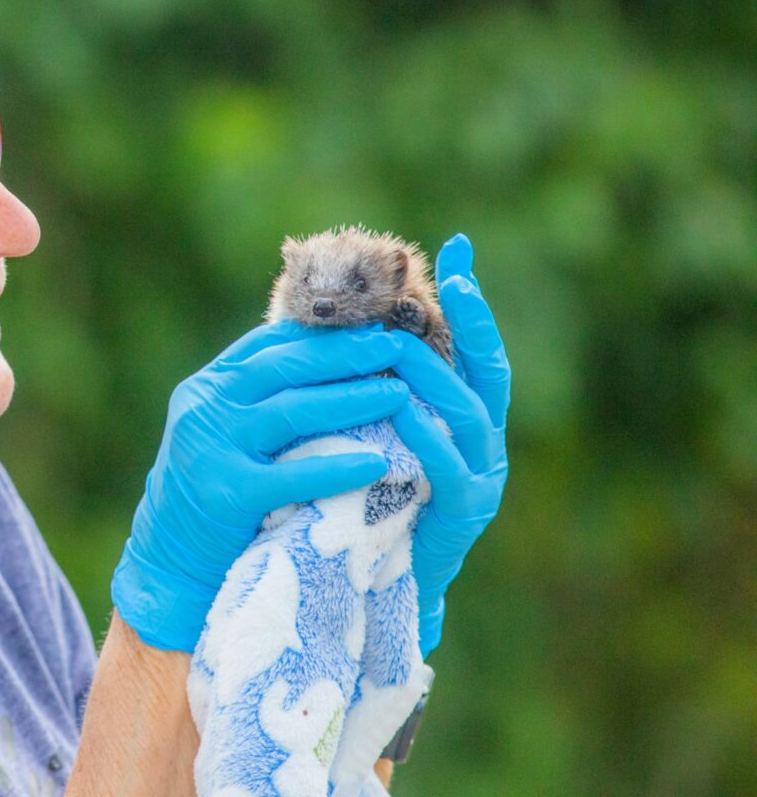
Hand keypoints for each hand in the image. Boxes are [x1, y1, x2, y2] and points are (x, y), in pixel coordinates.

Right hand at [112, 322, 408, 651]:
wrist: (168, 558)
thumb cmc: (213, 488)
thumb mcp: (225, 431)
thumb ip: (260, 398)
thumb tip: (335, 358)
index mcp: (208, 386)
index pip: (269, 344)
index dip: (323, 333)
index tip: (372, 325)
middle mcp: (204, 407)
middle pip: (284, 367)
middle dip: (345, 354)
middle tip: (397, 346)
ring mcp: (211, 449)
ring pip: (292, 411)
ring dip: (352, 398)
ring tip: (400, 393)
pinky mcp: (226, 494)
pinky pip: (291, 477)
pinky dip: (336, 469)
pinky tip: (378, 463)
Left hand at [384, 233, 510, 657]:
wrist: (367, 583)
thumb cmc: (363, 499)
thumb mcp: (367, 430)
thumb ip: (370, 384)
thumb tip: (342, 319)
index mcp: (460, 420)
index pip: (471, 349)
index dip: (470, 302)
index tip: (459, 247)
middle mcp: (481, 444)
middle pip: (488, 374)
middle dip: (475, 323)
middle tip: (453, 279)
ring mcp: (479, 481)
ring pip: (468, 416)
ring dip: (436, 376)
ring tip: (406, 342)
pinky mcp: (461, 519)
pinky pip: (448, 470)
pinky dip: (426, 437)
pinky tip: (403, 410)